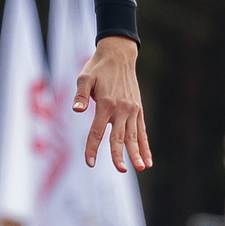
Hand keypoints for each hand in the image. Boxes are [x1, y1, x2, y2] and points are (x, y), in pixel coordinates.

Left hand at [72, 36, 150, 171]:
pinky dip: (145, 146)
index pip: (97, 131)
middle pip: (118, 137)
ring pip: (133, 136)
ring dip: (136, 153)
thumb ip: (80, 95)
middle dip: (119, 155)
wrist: (119, 55)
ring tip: (140, 168)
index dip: (92, 148)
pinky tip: (148, 161)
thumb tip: (76, 110)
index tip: (90, 163)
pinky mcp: (138, 110)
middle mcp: (120, 109)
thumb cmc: (97, 67)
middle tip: (121, 170)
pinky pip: (142, 131)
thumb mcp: (84, 77)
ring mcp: (132, 110)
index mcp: (105, 103)